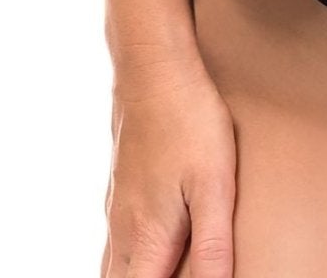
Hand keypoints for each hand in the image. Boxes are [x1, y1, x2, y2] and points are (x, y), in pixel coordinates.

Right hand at [100, 48, 236, 277]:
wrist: (153, 70)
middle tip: (170, 271)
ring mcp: (117, 209)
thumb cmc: (188, 123)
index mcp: (147, 239)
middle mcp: (124, 231)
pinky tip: (149, 249)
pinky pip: (117, 242)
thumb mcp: (214, 184)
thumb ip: (213, 246)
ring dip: (131, 277)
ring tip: (161, 268)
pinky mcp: (120, 189)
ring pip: (112, 267)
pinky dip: (129, 260)